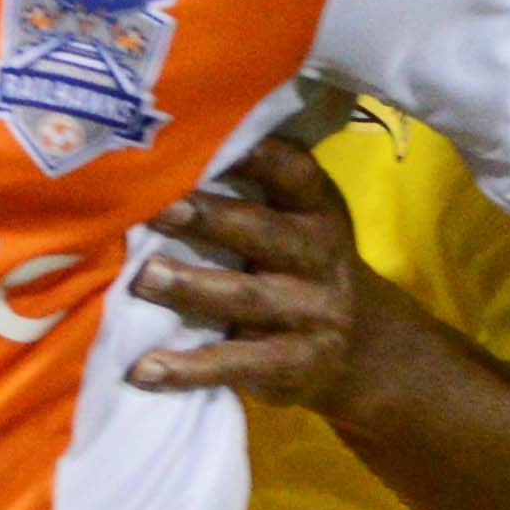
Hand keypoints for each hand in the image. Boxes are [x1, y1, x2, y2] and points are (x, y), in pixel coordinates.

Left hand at [122, 136, 399, 413]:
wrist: (367, 346)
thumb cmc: (308, 266)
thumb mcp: (303, 221)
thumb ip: (259, 191)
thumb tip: (169, 158)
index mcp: (318, 210)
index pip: (294, 173)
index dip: (257, 154)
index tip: (205, 141)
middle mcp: (319, 256)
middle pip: (264, 232)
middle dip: (210, 218)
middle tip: (158, 207)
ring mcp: (311, 313)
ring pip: (247, 297)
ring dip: (192, 286)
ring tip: (143, 278)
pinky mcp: (293, 364)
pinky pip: (238, 364)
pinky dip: (189, 369)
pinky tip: (145, 368)